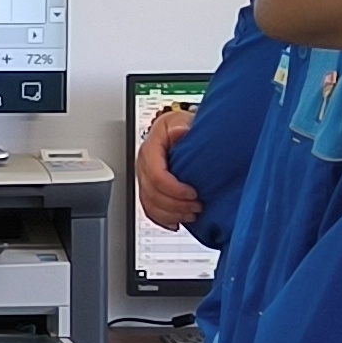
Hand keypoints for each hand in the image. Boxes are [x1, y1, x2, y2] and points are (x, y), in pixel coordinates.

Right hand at [133, 106, 202, 226]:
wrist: (180, 130)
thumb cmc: (182, 125)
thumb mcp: (183, 120)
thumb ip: (181, 126)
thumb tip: (180, 132)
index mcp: (150, 149)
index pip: (156, 176)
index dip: (175, 189)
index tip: (193, 193)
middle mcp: (144, 165)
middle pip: (152, 194)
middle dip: (176, 204)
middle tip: (197, 206)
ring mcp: (145, 178)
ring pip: (150, 205)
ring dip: (172, 214)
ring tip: (191, 213)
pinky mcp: (150, 189)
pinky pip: (150, 210)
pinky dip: (163, 220)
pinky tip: (176, 222)